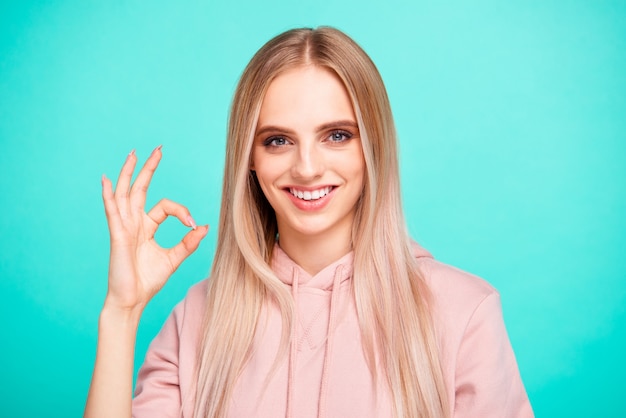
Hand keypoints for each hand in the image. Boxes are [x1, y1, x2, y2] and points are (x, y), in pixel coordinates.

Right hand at [101, 146, 207, 311]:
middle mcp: (133, 223)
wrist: (132, 301)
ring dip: (128, 173)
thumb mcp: (174, 259)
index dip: (181, 210)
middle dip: (148, 169)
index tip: (193, 223)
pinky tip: (106, 179)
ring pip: (125, 194)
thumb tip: (204, 227)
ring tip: (133, 154)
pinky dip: (108, 195)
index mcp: (146, 227)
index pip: (164, 206)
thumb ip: (188, 243)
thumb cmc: (148, 281)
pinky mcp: (117, 235)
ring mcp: (123, 227)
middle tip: (157, 149)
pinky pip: (112, 211)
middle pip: (140, 189)